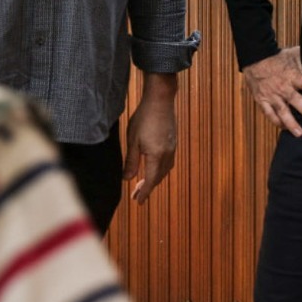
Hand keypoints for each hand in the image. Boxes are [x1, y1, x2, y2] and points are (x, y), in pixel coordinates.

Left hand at [123, 72, 177, 203]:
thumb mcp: (133, 141)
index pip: (151, 181)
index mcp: (157, 156)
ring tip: (144, 182)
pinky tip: (154, 166)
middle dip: (148, 187)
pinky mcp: (173, 141)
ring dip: (155, 178)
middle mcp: (167, 154)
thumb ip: (131, 162)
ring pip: (165, 170)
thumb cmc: (144, 119)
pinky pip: (168, 161)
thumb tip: (128, 179)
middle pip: (159, 177)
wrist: (160, 100)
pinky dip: (160, 169)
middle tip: (136, 195)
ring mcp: (172, 147)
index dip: (145, 192)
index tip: (138, 202)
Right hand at [242, 46, 301, 134]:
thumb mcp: (293, 55)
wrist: (255, 58)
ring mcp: (271, 95)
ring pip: (282, 111)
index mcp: (291, 75)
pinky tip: (285, 128)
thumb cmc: (278, 57)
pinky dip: (277, 122)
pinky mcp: (262, 100)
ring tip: (300, 133)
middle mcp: (282, 86)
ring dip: (291, 123)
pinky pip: (269, 114)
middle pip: (295, 99)